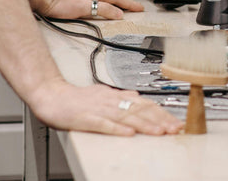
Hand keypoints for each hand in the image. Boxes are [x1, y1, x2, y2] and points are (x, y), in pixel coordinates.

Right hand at [29, 80, 182, 135]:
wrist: (52, 95)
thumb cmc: (77, 99)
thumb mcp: (103, 95)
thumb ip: (121, 97)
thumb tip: (138, 98)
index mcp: (116, 96)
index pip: (144, 104)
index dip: (161, 113)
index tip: (175, 122)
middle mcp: (111, 100)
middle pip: (139, 110)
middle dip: (159, 120)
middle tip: (174, 128)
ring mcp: (99, 109)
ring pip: (126, 116)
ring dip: (145, 125)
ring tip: (159, 132)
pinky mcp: (86, 118)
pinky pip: (104, 124)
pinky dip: (117, 129)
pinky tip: (129, 134)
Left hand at [30, 0, 144, 20]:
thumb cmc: (59, 3)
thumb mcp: (83, 7)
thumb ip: (101, 9)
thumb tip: (118, 12)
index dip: (129, 4)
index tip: (139, 8)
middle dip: (126, 3)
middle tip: (137, 8)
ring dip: (117, 3)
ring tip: (125, 8)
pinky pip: (99, 0)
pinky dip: (107, 4)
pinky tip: (104, 7)